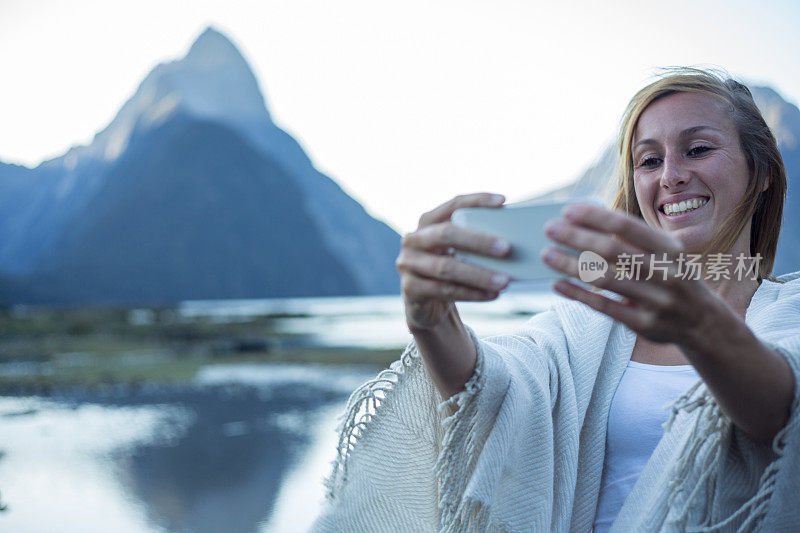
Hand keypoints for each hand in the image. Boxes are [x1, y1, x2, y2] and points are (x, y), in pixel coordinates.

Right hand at [397, 193, 512, 330]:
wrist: (427, 305)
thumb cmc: (451, 272)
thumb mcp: (460, 252)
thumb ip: (476, 241)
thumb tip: (515, 237)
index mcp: (428, 222)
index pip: (452, 205)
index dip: (476, 201)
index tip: (503, 201)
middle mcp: (413, 239)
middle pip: (446, 234)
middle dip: (478, 241)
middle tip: (507, 248)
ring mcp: (408, 264)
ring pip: (446, 267)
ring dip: (479, 274)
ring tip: (505, 280)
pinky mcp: (410, 289)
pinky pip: (444, 290)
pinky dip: (471, 293)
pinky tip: (493, 294)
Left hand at [540, 202, 720, 345]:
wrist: (702, 321)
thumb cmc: (671, 277)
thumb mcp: (664, 254)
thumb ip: (632, 239)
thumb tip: (584, 218)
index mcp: (669, 249)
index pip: (627, 226)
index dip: (595, 217)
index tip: (567, 210)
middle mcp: (665, 273)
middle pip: (612, 250)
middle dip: (577, 237)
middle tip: (549, 229)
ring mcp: (656, 300)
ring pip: (604, 279)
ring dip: (570, 265)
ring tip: (547, 254)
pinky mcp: (643, 323)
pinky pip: (604, 307)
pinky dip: (578, 294)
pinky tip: (557, 284)